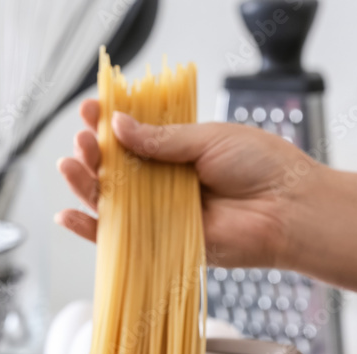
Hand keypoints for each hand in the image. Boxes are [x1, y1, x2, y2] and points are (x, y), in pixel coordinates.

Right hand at [56, 99, 322, 267]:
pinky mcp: (162, 243)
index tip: (91, 107)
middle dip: (93, 154)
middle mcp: (166, 182)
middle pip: (116, 170)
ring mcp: (162, 213)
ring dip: (85, 185)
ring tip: (70, 165)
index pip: (133, 136)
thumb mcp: (207, 139)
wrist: (287, 210)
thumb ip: (161, 139)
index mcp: (178, 151)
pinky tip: (68, 216)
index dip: (109, 123)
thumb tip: (118, 126)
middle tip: (82, 140)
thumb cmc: (261, 168)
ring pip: (112, 201)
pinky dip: (91, 230)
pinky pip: (120, 239)